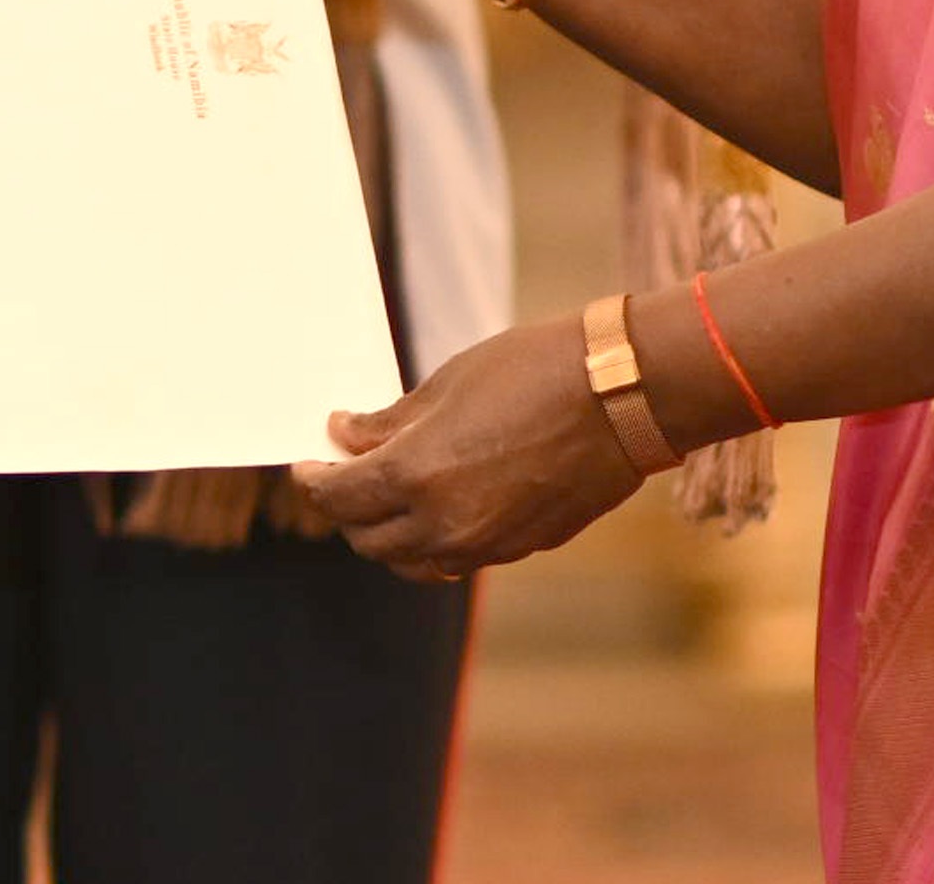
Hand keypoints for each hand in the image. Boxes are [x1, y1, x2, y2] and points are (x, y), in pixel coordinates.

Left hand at [285, 315, 649, 581]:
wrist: (624, 395)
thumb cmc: (535, 371)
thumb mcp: (449, 383)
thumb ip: (391, 421)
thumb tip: (347, 435)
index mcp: (416, 476)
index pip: (339, 498)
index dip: (315, 481)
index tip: (309, 463)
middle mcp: (444, 524)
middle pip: (367, 539)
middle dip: (345, 510)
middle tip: (341, 478)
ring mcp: (485, 544)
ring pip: (410, 561)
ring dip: (386, 536)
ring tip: (384, 499)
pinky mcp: (520, 548)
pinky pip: (456, 558)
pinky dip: (433, 541)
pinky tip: (439, 506)